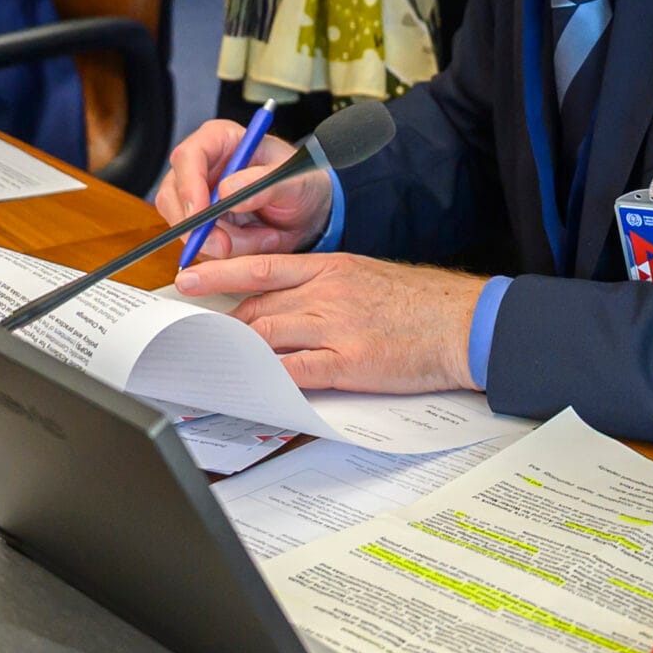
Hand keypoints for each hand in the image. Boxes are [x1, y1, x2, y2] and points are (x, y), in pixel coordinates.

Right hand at [155, 119, 333, 260]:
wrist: (309, 213)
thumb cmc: (300, 184)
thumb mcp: (293, 180)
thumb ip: (265, 182)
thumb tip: (227, 190)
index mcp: (221, 140)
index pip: (189, 156)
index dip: (188, 186)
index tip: (200, 214)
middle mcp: (202, 167)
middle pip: (174, 196)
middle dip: (199, 227)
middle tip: (227, 245)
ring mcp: (198, 198)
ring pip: (185, 228)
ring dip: (224, 242)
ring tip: (264, 237)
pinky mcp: (202, 225)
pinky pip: (200, 247)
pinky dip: (228, 253)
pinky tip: (256, 241)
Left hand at [175, 253, 483, 392]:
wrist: (464, 323)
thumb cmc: (421, 302)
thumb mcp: (367, 275)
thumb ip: (326, 284)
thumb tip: (288, 301)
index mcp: (331, 266)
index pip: (262, 267)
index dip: (219, 273)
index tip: (189, 280)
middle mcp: (327, 292)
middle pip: (258, 307)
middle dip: (229, 327)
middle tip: (208, 342)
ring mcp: (337, 327)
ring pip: (269, 337)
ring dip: (243, 354)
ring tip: (225, 366)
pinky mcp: (350, 362)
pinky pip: (297, 372)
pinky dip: (271, 379)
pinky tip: (257, 386)